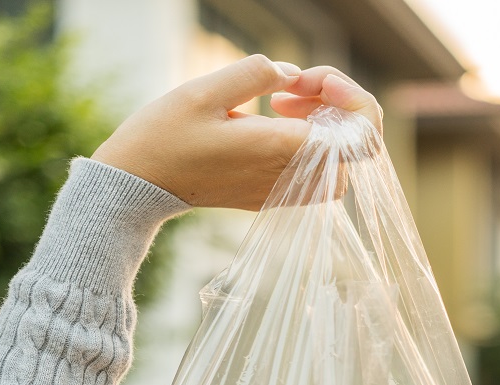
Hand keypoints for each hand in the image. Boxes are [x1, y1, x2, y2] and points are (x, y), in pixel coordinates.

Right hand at [91, 56, 382, 210]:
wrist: (137, 185)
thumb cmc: (164, 136)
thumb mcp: (205, 90)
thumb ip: (257, 74)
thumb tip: (292, 75)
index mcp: (284, 149)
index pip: (362, 137)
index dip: (354, 100)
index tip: (315, 79)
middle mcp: (290, 175)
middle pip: (355, 148)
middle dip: (336, 108)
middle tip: (294, 86)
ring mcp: (281, 190)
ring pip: (337, 163)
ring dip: (321, 125)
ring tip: (280, 100)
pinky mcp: (269, 195)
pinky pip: (312, 173)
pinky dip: (304, 143)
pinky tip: (270, 118)